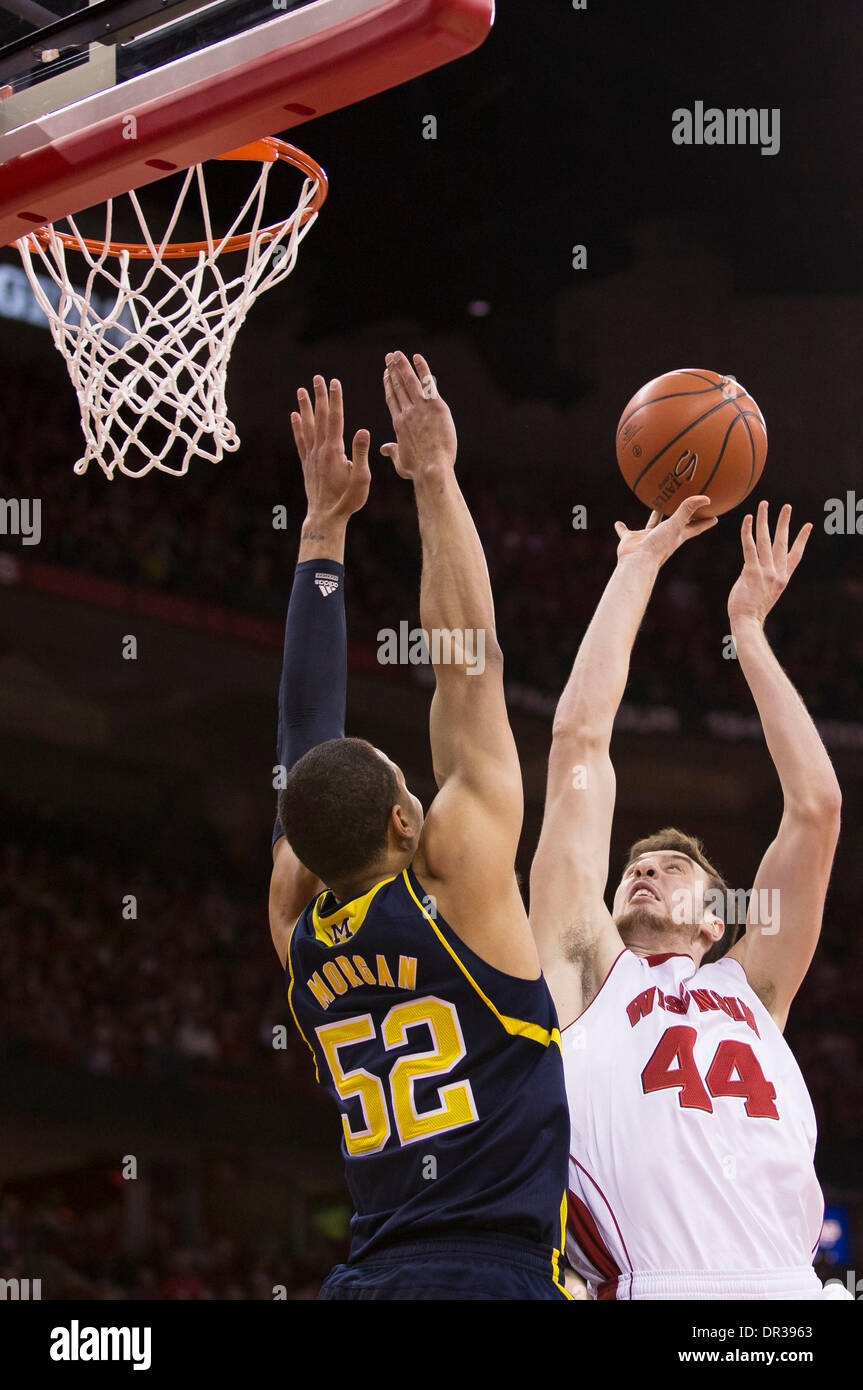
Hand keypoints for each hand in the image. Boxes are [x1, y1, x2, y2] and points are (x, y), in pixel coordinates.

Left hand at [291, 376, 370, 522]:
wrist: (325, 517)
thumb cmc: (347, 500)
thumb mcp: (361, 479)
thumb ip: (361, 454)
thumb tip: (363, 429)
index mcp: (334, 451)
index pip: (335, 419)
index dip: (335, 399)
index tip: (334, 382)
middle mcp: (319, 450)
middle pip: (320, 417)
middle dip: (319, 396)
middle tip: (317, 377)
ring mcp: (311, 456)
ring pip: (307, 426)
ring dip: (305, 407)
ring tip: (301, 390)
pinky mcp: (306, 464)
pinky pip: (300, 441)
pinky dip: (297, 427)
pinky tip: (294, 416)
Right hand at [381, 351, 456, 478]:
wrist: (431, 468)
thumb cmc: (417, 469)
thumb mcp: (400, 462)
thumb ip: (392, 452)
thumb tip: (384, 449)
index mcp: (398, 423)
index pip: (392, 398)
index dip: (388, 384)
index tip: (386, 373)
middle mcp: (407, 412)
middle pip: (397, 386)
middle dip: (392, 370)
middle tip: (389, 357)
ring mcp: (420, 408)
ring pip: (409, 381)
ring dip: (402, 365)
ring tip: (397, 354)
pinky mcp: (436, 406)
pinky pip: (427, 383)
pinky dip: (422, 369)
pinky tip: (417, 357)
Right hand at [614, 494, 716, 566]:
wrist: (637, 561)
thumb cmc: (658, 546)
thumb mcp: (675, 525)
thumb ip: (688, 510)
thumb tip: (706, 498)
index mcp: (677, 535)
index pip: (695, 527)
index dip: (705, 522)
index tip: (715, 517)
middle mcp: (664, 536)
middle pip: (676, 523)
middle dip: (682, 516)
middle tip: (687, 505)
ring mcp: (647, 538)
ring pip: (653, 524)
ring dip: (654, 516)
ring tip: (657, 505)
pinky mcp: (632, 539)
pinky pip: (626, 531)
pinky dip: (622, 528)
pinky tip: (618, 523)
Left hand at [728, 500, 810, 626]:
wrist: (747, 622)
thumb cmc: (752, 610)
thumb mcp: (765, 593)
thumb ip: (764, 577)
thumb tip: (754, 568)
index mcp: (783, 578)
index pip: (796, 555)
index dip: (802, 539)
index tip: (808, 526)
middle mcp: (777, 573)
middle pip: (782, 542)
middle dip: (784, 522)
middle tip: (787, 506)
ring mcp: (765, 572)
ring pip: (765, 540)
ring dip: (764, 520)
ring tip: (764, 505)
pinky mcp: (751, 572)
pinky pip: (749, 547)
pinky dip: (748, 532)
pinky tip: (747, 518)